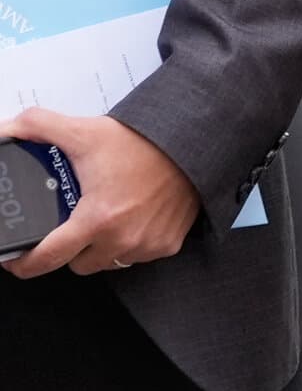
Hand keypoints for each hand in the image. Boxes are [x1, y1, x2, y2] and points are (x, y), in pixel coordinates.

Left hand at [0, 109, 199, 278]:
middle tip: (76, 219)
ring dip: (102, 247)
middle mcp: (120, 239)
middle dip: (71, 247)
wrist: (194, 140)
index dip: (22, 263)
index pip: (45, 260)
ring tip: (108, 215)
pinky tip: (135, 217)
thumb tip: (5, 129)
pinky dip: (133, 243)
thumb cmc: (144, 141)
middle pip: (77, 263)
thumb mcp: (86, 132)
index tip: (15, 258)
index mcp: (96, 219)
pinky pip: (138, 256)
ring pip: (108, 262)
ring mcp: (145, 245)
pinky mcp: (167, 245)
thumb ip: (40, 127)